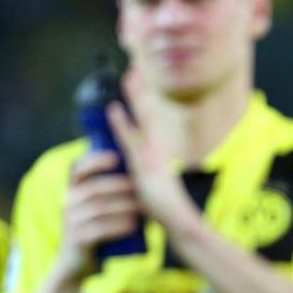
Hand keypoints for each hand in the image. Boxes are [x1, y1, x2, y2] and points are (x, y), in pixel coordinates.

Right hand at [57, 151, 140, 279]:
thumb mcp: (101, 208)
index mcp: (73, 190)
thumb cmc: (99, 230)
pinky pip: (99, 230)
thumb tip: (145, 171)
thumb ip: (114, 191)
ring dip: (123, 207)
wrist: (79, 263)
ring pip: (98, 209)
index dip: (95, 160)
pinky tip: (133, 226)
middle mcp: (67, 202)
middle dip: (119, 185)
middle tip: (141, 187)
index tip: (116, 157)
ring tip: (144, 209)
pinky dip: (118, 226)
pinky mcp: (77, 239)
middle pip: (94, 188)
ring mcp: (70, 222)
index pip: (77, 168)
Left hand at [106, 70, 197, 233]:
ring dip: (136, 99)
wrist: (180, 222)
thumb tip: (139, 175)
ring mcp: (153, 156)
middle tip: (135, 70)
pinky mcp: (145, 165)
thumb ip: (149, 177)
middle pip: (150, 115)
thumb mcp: (158, 189)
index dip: (144, 104)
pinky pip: (129, 139)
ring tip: (129, 77)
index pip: (151, 123)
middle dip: (142, 93)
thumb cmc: (169, 212)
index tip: (138, 84)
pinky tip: (112, 110)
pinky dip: (121, 123)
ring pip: (144, 120)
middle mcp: (158, 150)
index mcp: (160, 155)